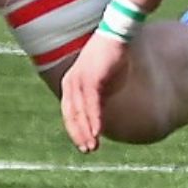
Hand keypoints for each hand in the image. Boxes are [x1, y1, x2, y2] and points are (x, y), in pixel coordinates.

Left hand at [60, 33, 129, 151]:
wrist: (117, 37)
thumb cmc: (111, 59)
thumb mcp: (103, 83)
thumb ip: (98, 98)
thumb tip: (100, 115)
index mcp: (71, 85)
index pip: (69, 113)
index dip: (75, 130)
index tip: (83, 145)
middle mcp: (71, 83)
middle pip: (72, 115)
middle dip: (79, 135)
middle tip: (87, 151)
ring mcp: (79, 80)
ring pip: (80, 112)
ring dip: (86, 131)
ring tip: (92, 147)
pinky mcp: (90, 78)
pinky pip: (91, 104)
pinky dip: (94, 119)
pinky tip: (98, 132)